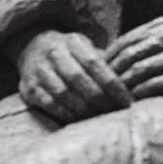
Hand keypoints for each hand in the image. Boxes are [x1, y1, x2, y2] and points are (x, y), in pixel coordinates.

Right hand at [11, 28, 130, 123]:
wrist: (31, 47)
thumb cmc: (70, 53)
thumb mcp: (87, 49)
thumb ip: (106, 64)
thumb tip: (133, 86)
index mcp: (72, 42)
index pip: (95, 64)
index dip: (113, 84)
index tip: (128, 101)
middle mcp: (54, 54)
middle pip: (79, 80)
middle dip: (100, 99)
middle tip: (115, 113)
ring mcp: (39, 71)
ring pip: (64, 94)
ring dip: (84, 110)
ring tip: (100, 118)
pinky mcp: (29, 88)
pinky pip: (50, 104)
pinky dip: (66, 114)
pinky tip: (79, 120)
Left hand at [106, 17, 162, 99]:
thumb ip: (146, 41)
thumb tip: (113, 57)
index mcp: (160, 26)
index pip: (123, 42)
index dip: (107, 60)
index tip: (96, 75)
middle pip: (128, 57)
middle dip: (112, 75)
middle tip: (101, 91)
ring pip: (141, 70)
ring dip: (125, 86)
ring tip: (114, 98)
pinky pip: (160, 83)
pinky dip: (144, 92)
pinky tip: (135, 99)